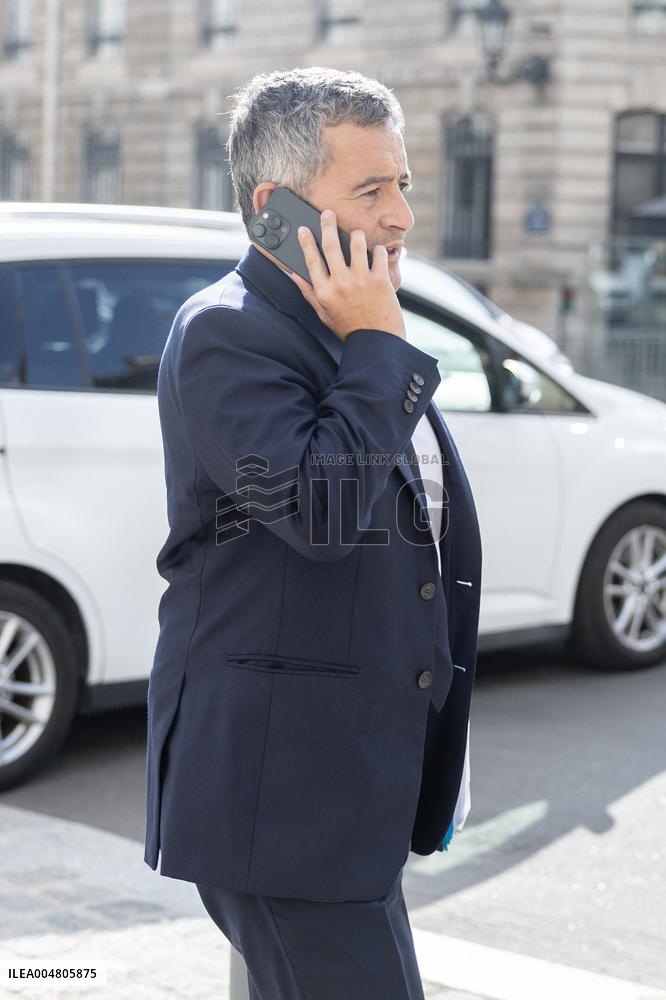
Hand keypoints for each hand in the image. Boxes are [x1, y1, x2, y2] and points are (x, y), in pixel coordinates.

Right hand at [288, 209, 405, 342]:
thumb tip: (294, 275)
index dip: (306, 242)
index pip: (311, 260)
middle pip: (331, 246)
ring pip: (357, 243)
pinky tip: (376, 254)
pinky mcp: (380, 280)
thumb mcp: (324, 314)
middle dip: (328, 225)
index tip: (304, 229)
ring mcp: (361, 280)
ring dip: (356, 235)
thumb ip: (309, 293)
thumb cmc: (349, 329)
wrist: (376, 342)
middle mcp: (340, 283)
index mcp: (324, 292)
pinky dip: (377, 250)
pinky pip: (378, 253)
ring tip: (357, 235)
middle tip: (328, 213)